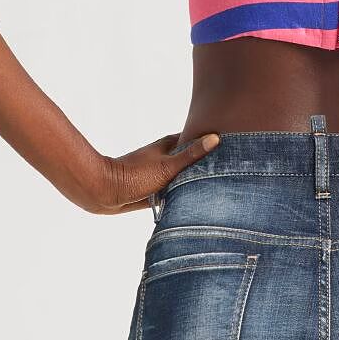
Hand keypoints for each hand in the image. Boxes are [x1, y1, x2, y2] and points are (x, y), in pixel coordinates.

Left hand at [67, 130, 220, 214]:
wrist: (106, 192)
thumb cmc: (135, 176)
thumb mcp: (168, 166)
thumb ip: (191, 155)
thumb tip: (215, 138)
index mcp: (169, 146)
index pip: (196, 138)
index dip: (211, 139)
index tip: (232, 143)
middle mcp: (166, 158)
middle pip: (192, 158)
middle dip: (207, 163)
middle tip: (231, 169)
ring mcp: (161, 174)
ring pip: (184, 176)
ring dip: (195, 181)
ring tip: (219, 186)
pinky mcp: (156, 190)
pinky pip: (175, 191)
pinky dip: (184, 194)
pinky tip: (196, 201)